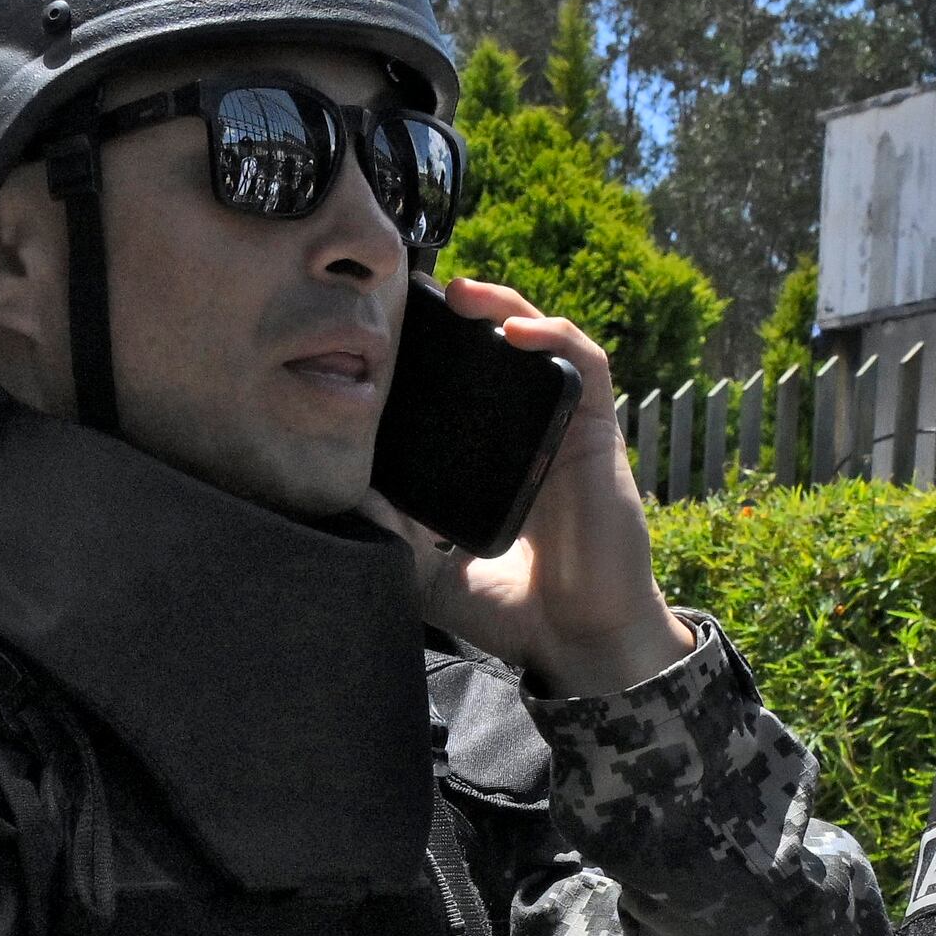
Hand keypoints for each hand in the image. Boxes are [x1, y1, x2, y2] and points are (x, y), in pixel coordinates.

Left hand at [393, 277, 686, 697]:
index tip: (391, 335)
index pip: (465, 391)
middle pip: (500, 354)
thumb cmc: (511, 612)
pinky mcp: (599, 434)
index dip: (435, 356)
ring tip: (462, 292)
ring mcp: (566, 432)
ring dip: (506, 305)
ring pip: (543, 343)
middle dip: (465, 316)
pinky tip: (515, 329)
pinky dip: (554, 336)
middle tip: (417, 299)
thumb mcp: (426, 572)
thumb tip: (336, 491)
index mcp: (494, 461)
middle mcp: (530, 437)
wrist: (575, 643)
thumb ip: (388, 535)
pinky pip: (586, 366)